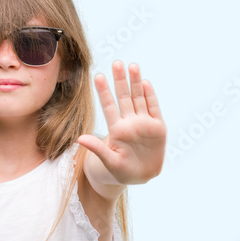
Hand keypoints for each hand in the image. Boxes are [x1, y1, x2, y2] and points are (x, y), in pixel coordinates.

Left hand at [78, 60, 165, 184]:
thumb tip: (80, 138)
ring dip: (136, 83)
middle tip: (116, 63)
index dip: (104, 92)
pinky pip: (154, 109)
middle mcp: (129, 123)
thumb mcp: (108, 162)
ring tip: (132, 66)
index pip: (109, 107)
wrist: (141, 177)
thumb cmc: (121, 171)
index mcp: (117, 130)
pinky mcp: (158, 128)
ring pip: (139, 99)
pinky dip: (150, 97)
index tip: (98, 76)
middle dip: (120, 81)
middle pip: (124, 98)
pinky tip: (145, 83)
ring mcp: (144, 124)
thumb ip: (97, 149)